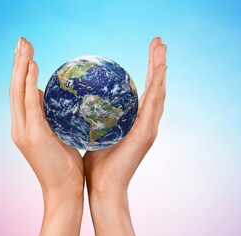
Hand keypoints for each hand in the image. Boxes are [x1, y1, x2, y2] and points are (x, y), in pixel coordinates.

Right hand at [9, 38, 83, 235]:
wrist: (64, 191)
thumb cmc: (65, 165)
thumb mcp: (59, 136)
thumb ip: (53, 118)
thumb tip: (56, 98)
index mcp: (25, 127)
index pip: (21, 93)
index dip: (21, 71)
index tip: (26, 52)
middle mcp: (19, 127)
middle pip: (15, 88)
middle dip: (17, 63)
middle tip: (22, 41)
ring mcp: (23, 131)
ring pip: (17, 92)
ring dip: (20, 67)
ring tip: (24, 47)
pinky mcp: (32, 136)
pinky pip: (30, 105)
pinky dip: (29, 84)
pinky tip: (33, 67)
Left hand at [84, 37, 166, 235]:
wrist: (104, 187)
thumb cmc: (98, 163)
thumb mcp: (94, 133)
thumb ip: (93, 117)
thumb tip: (79, 102)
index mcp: (136, 122)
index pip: (144, 91)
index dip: (148, 71)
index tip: (149, 52)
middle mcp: (146, 122)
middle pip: (156, 87)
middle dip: (158, 63)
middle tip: (160, 42)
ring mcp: (149, 128)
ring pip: (158, 91)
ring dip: (160, 68)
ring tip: (161, 47)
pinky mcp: (146, 133)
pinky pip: (153, 104)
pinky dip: (157, 85)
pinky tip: (159, 68)